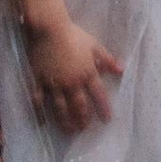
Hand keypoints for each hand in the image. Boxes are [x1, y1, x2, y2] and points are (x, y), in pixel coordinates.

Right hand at [26, 11, 122, 133]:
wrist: (49, 29)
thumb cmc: (74, 35)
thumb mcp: (94, 45)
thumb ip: (107, 59)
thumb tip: (122, 70)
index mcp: (87, 73)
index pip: (99, 95)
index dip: (104, 108)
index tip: (107, 120)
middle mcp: (72, 82)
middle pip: (79, 106)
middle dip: (83, 119)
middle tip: (84, 129)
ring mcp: (54, 83)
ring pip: (60, 108)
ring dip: (65, 121)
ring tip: (68, 131)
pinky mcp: (39, 81)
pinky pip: (39, 100)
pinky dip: (40, 112)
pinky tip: (42, 122)